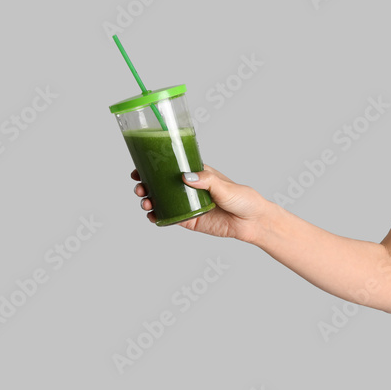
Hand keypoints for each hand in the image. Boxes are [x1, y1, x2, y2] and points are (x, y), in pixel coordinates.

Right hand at [132, 164, 267, 241]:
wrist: (253, 222)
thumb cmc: (243, 198)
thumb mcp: (225, 186)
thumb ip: (206, 180)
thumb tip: (186, 176)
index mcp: (197, 174)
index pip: (170, 167)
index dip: (152, 167)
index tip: (138, 169)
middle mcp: (189, 188)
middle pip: (160, 184)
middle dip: (145, 185)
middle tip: (139, 187)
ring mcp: (187, 204)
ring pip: (162, 201)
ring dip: (149, 201)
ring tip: (145, 202)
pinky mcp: (190, 221)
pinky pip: (169, 218)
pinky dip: (158, 217)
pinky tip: (152, 216)